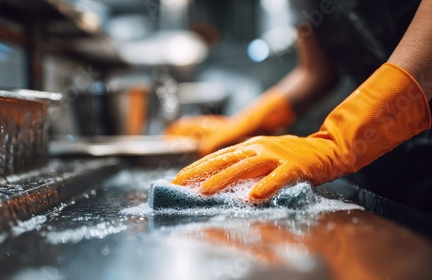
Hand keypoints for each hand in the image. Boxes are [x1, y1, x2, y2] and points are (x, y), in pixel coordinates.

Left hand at [172, 63, 430, 201]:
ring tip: (205, 191)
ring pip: (244, 167)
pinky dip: (265, 187)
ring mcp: (276, 155)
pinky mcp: (293, 166)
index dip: (197, 167)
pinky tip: (253, 197)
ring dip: (223, 180)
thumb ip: (245, 166)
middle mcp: (259, 147)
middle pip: (224, 160)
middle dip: (200, 172)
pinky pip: (277, 178)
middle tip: (180, 184)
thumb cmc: (293, 156)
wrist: (327, 149)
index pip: (218, 156)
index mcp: (251, 146)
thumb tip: (220, 179)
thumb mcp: (264, 157)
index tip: (179, 178)